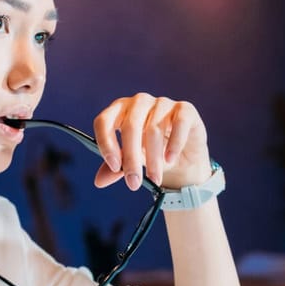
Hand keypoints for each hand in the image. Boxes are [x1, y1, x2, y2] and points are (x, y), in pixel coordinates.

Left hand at [92, 93, 211, 190]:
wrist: (183, 160)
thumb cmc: (151, 155)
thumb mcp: (131, 163)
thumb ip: (115, 169)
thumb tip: (99, 181)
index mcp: (119, 111)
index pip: (104, 121)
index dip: (106, 143)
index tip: (114, 167)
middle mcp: (139, 102)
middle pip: (130, 126)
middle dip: (131, 158)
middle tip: (134, 183)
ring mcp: (162, 103)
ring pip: (154, 129)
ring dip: (154, 159)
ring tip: (154, 179)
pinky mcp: (185, 109)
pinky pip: (179, 124)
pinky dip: (174, 144)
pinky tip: (170, 159)